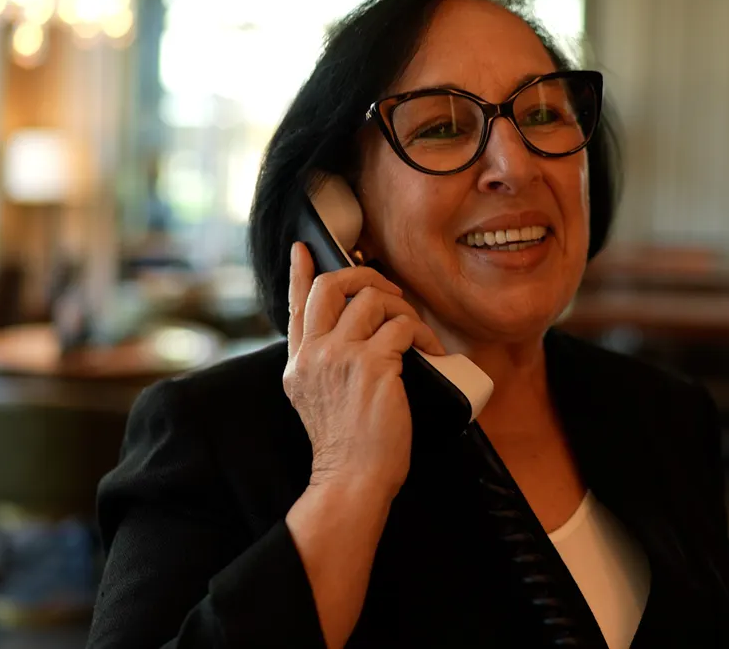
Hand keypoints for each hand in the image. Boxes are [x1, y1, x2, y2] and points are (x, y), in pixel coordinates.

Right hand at [283, 242, 445, 494]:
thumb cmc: (348, 446)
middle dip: (366, 275)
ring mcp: (340, 356)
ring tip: (417, 332)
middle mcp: (313, 354)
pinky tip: (432, 349)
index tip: (305, 249)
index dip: (300, 273)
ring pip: (373, 299)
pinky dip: (423, 333)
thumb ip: (324, 366)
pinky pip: (403, 326)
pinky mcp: (372, 365)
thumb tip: (349, 335)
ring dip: (404, 308)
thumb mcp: (318, 401)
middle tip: (390, 292)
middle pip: (332, 286)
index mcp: (298, 363)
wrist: (352, 479)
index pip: (295, 305)